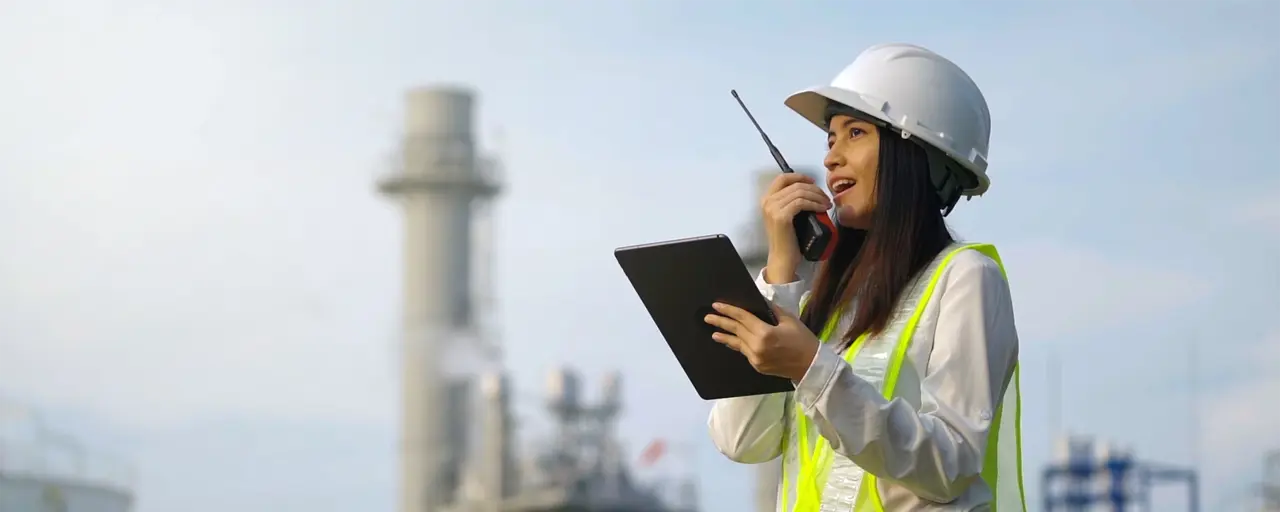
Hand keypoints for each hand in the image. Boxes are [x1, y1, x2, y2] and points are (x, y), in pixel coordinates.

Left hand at [704, 301, 820, 381]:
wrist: (811, 366)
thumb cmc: (803, 340)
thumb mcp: (789, 320)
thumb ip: (772, 310)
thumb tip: (760, 301)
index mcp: (765, 333)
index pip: (742, 318)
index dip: (728, 310)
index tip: (716, 305)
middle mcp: (757, 346)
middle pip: (736, 330)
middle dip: (721, 322)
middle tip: (708, 317)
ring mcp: (756, 358)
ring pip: (737, 343)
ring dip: (725, 336)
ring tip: (714, 332)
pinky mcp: (757, 366)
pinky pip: (744, 352)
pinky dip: (737, 346)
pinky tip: (730, 342)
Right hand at [760, 173, 831, 282]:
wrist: (783, 258)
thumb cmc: (788, 239)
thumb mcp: (787, 216)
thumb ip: (792, 202)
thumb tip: (811, 190)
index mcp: (767, 199)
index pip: (782, 178)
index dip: (799, 176)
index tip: (813, 181)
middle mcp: (767, 201)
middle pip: (795, 185)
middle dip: (814, 188)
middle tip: (826, 197)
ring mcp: (773, 209)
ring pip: (800, 192)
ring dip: (817, 196)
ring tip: (827, 204)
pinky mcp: (782, 216)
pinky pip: (802, 202)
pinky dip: (815, 204)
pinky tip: (822, 209)